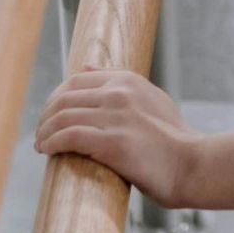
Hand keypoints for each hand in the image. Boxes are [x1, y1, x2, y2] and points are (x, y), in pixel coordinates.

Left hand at [34, 67, 198, 205]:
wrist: (193, 165)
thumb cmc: (173, 139)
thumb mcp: (151, 100)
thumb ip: (121, 84)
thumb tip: (84, 67)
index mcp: (128, 80)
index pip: (76, 80)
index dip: (56, 98)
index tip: (50, 116)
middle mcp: (120, 93)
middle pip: (65, 98)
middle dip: (46, 116)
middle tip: (40, 133)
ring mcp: (116, 117)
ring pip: (63, 117)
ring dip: (45, 131)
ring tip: (40, 144)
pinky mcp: (112, 143)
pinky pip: (69, 137)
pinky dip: (52, 143)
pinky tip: (47, 151)